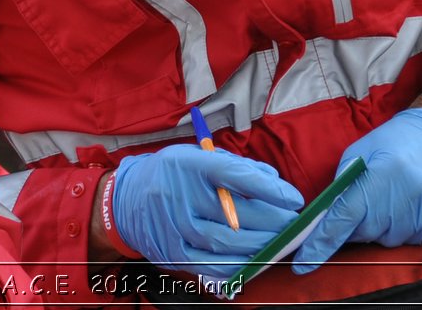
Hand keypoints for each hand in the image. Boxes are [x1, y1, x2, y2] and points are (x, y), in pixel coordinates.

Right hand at [111, 144, 303, 279]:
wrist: (126, 200)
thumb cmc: (171, 174)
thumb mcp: (198, 156)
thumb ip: (237, 166)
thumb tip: (275, 183)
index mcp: (189, 165)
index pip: (234, 175)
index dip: (269, 189)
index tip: (294, 199)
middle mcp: (181, 196)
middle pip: (237, 214)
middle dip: (274, 221)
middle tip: (294, 223)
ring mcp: (176, 228)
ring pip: (229, 243)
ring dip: (263, 245)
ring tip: (281, 241)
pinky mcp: (174, 253)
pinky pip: (214, 265)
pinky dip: (241, 264)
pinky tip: (256, 258)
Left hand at [293, 108, 421, 273]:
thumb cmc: (396, 141)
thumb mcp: (360, 152)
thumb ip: (342, 186)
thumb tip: (327, 219)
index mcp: (380, 176)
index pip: (344, 218)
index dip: (322, 242)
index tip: (304, 262)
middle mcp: (406, 197)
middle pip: (366, 234)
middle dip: (359, 224)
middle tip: (371, 199)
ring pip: (392, 240)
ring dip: (387, 226)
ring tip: (399, 196)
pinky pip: (417, 240)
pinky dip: (411, 227)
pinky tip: (417, 203)